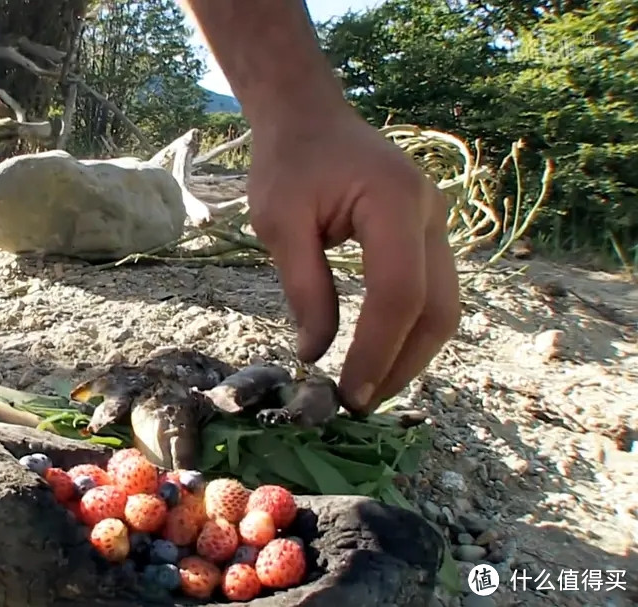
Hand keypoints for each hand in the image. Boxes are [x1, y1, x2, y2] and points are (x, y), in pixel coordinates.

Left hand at [248, 106, 459, 414]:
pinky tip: (380, 354)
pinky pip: (433, 291)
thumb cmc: (288, 163)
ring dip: (412, 353)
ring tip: (370, 387)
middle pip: (437, 307)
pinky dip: (410, 329)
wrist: (308, 117)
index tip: (348, 393)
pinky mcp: (429, 233)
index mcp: (395, 202)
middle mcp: (431, 212)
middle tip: (361, 402)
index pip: (398, 293)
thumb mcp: (280, 224)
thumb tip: (316, 355)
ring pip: (444, 305)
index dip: (377, 350)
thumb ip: (304, 288)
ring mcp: (437, 222)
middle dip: (403, 363)